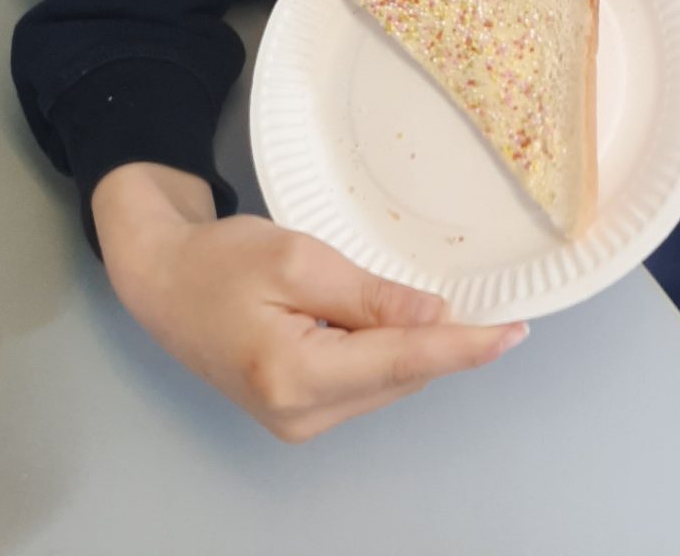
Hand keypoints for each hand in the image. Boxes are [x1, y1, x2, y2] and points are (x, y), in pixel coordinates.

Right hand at [93, 164, 526, 442]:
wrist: (163, 283)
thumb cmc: (221, 261)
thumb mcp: (298, 259)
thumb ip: (370, 295)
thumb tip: (436, 318)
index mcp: (296, 376)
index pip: (403, 360)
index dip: (465, 347)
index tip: (515, 332)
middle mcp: (302, 415)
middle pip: (401, 373)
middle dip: (440, 336)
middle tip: (468, 290)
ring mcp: (299, 421)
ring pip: (388, 380)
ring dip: (410, 341)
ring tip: (385, 292)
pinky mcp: (300, 412)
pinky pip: (367, 381)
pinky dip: (385, 349)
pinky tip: (376, 316)